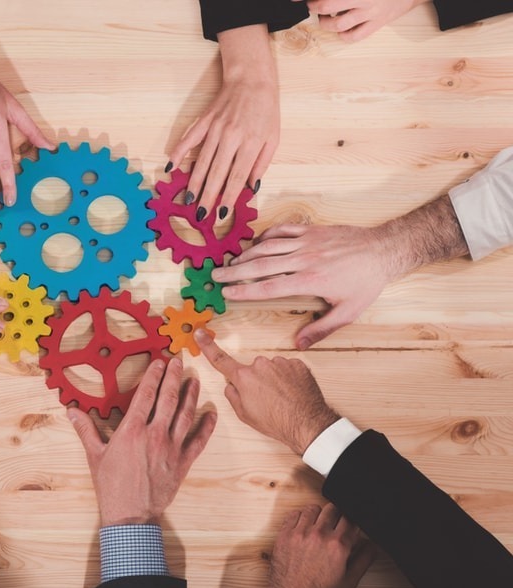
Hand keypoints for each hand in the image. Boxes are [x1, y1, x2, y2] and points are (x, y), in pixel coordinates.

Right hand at [68, 358, 216, 525]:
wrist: (130, 516)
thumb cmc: (111, 486)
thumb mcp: (95, 455)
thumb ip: (86, 430)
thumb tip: (71, 411)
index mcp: (132, 430)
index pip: (146, 394)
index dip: (154, 375)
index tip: (159, 362)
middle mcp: (154, 434)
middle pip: (168, 398)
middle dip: (174, 377)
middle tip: (179, 361)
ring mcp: (171, 448)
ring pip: (185, 415)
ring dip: (191, 395)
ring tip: (194, 380)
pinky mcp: (183, 463)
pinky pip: (198, 441)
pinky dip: (206, 426)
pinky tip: (211, 413)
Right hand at [167, 25, 277, 221]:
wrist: (252, 79)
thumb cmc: (266, 110)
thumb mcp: (273, 138)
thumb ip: (262, 164)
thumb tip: (251, 187)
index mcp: (250, 143)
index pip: (237, 176)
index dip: (228, 196)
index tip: (221, 212)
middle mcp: (231, 137)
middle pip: (217, 172)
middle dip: (208, 195)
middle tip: (201, 214)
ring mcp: (215, 129)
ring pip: (202, 161)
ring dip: (194, 182)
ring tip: (188, 199)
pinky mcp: (204, 121)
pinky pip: (189, 139)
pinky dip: (178, 153)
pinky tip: (171, 168)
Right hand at [195, 329, 338, 454]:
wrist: (307, 424)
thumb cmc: (275, 422)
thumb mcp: (244, 414)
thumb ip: (233, 395)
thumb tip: (231, 385)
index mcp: (244, 377)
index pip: (221, 360)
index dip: (208, 347)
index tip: (200, 334)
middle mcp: (260, 365)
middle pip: (253, 369)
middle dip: (256, 380)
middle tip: (266, 399)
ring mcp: (280, 363)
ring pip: (271, 369)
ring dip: (275, 380)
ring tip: (283, 398)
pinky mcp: (297, 364)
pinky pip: (288, 369)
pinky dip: (289, 379)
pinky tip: (293, 393)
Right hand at [212, 223, 393, 349]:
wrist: (384, 250)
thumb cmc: (366, 283)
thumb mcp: (347, 311)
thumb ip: (321, 328)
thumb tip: (298, 344)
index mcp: (309, 281)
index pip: (268, 287)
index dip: (245, 290)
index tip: (227, 293)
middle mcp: (303, 259)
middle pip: (260, 265)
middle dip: (235, 271)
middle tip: (216, 275)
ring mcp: (307, 242)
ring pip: (268, 246)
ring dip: (246, 254)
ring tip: (230, 262)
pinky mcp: (312, 230)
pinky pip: (283, 230)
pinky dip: (266, 235)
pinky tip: (256, 243)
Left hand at [267, 504, 375, 587]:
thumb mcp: (348, 581)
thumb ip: (363, 560)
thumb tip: (372, 545)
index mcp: (338, 546)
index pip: (351, 518)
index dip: (352, 520)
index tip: (350, 524)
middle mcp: (319, 535)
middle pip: (333, 508)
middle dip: (337, 515)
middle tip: (336, 525)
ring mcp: (300, 532)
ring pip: (313, 508)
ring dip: (319, 515)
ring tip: (319, 526)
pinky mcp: (285, 533)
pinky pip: (294, 514)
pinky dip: (300, 517)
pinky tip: (304, 528)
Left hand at [294, 0, 429, 41]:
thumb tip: (326, 0)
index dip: (312, 0)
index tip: (299, 0)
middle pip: (328, 5)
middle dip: (314, 6)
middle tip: (310, 5)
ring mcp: (370, 13)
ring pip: (339, 24)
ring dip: (326, 23)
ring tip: (324, 18)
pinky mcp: (376, 24)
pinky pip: (354, 36)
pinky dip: (343, 35)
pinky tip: (340, 30)